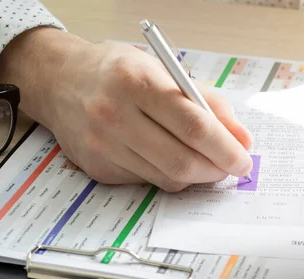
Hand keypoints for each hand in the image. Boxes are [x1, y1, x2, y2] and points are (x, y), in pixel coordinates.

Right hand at [0, 28, 252, 191]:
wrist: (60, 81)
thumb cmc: (118, 71)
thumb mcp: (164, 71)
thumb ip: (208, 102)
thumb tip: (241, 139)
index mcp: (138, 83)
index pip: (194, 127)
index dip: (226, 149)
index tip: (243, 159)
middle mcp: (115, 115)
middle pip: (181, 161)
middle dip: (215, 170)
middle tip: (228, 167)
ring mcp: (103, 145)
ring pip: (165, 179)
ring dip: (193, 175)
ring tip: (202, 162)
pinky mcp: (96, 168)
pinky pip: (145, 182)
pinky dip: (165, 175)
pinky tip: (165, 158)